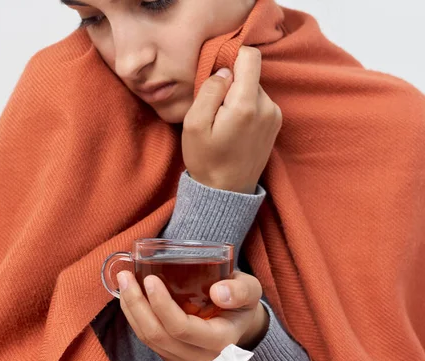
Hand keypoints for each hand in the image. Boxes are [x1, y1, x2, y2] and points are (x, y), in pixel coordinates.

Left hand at [117, 270, 268, 360]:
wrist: (240, 322)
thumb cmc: (241, 302)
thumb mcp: (250, 290)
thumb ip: (240, 290)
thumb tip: (219, 292)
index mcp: (220, 341)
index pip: (181, 328)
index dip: (161, 305)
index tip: (150, 279)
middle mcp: (200, 357)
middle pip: (158, 335)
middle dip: (137, 304)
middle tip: (126, 276)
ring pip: (148, 339)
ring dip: (131, 310)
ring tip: (124, 282)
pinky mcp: (172, 357)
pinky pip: (147, 340)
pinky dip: (135, 317)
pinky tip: (130, 297)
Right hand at [182, 46, 281, 193]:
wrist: (226, 193)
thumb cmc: (206, 160)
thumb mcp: (194, 125)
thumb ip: (209, 91)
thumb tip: (224, 72)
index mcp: (246, 104)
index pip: (250, 57)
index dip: (231, 58)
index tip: (217, 76)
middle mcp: (267, 106)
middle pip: (250, 74)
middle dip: (231, 83)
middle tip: (215, 109)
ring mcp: (275, 115)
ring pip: (254, 88)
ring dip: (238, 97)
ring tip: (224, 122)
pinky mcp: (275, 124)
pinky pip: (259, 102)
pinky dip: (246, 108)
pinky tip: (234, 128)